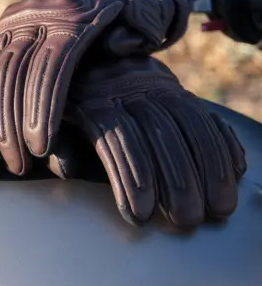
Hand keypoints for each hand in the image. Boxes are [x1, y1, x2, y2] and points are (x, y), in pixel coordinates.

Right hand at [0, 0, 189, 178]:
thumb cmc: (134, 18)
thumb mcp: (149, 14)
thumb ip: (142, 27)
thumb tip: (118, 45)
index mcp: (69, 16)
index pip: (47, 64)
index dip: (40, 108)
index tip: (40, 148)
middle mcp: (29, 17)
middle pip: (8, 75)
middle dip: (8, 128)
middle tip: (18, 169)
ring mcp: (4, 28)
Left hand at [59, 56, 245, 226]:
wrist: (80, 63)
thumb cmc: (61, 114)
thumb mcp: (49, 129)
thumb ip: (57, 149)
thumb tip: (66, 167)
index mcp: (90, 101)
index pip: (116, 139)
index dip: (130, 179)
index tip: (142, 217)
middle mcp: (125, 88)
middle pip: (159, 132)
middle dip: (178, 180)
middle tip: (188, 222)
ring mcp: (154, 86)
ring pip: (190, 122)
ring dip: (211, 167)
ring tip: (219, 209)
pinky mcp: (175, 89)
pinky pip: (205, 114)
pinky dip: (224, 142)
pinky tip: (236, 172)